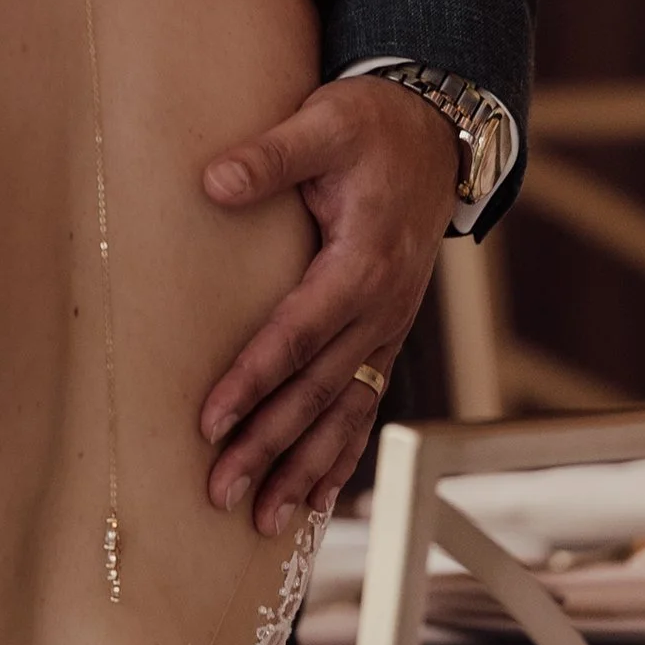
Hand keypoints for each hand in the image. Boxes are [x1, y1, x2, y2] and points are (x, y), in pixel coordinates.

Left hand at [198, 76, 458, 531]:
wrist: (434, 134)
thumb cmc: (370, 127)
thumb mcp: (323, 123)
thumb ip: (270, 155)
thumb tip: (213, 181)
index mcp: (361, 262)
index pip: (298, 333)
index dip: (254, 378)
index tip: (210, 420)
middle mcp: (380, 309)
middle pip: (317, 391)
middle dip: (269, 446)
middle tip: (221, 492)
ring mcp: (387, 328)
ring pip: (344, 413)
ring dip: (304, 469)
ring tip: (264, 521)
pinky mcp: (384, 335)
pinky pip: (364, 407)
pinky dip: (341, 456)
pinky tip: (317, 502)